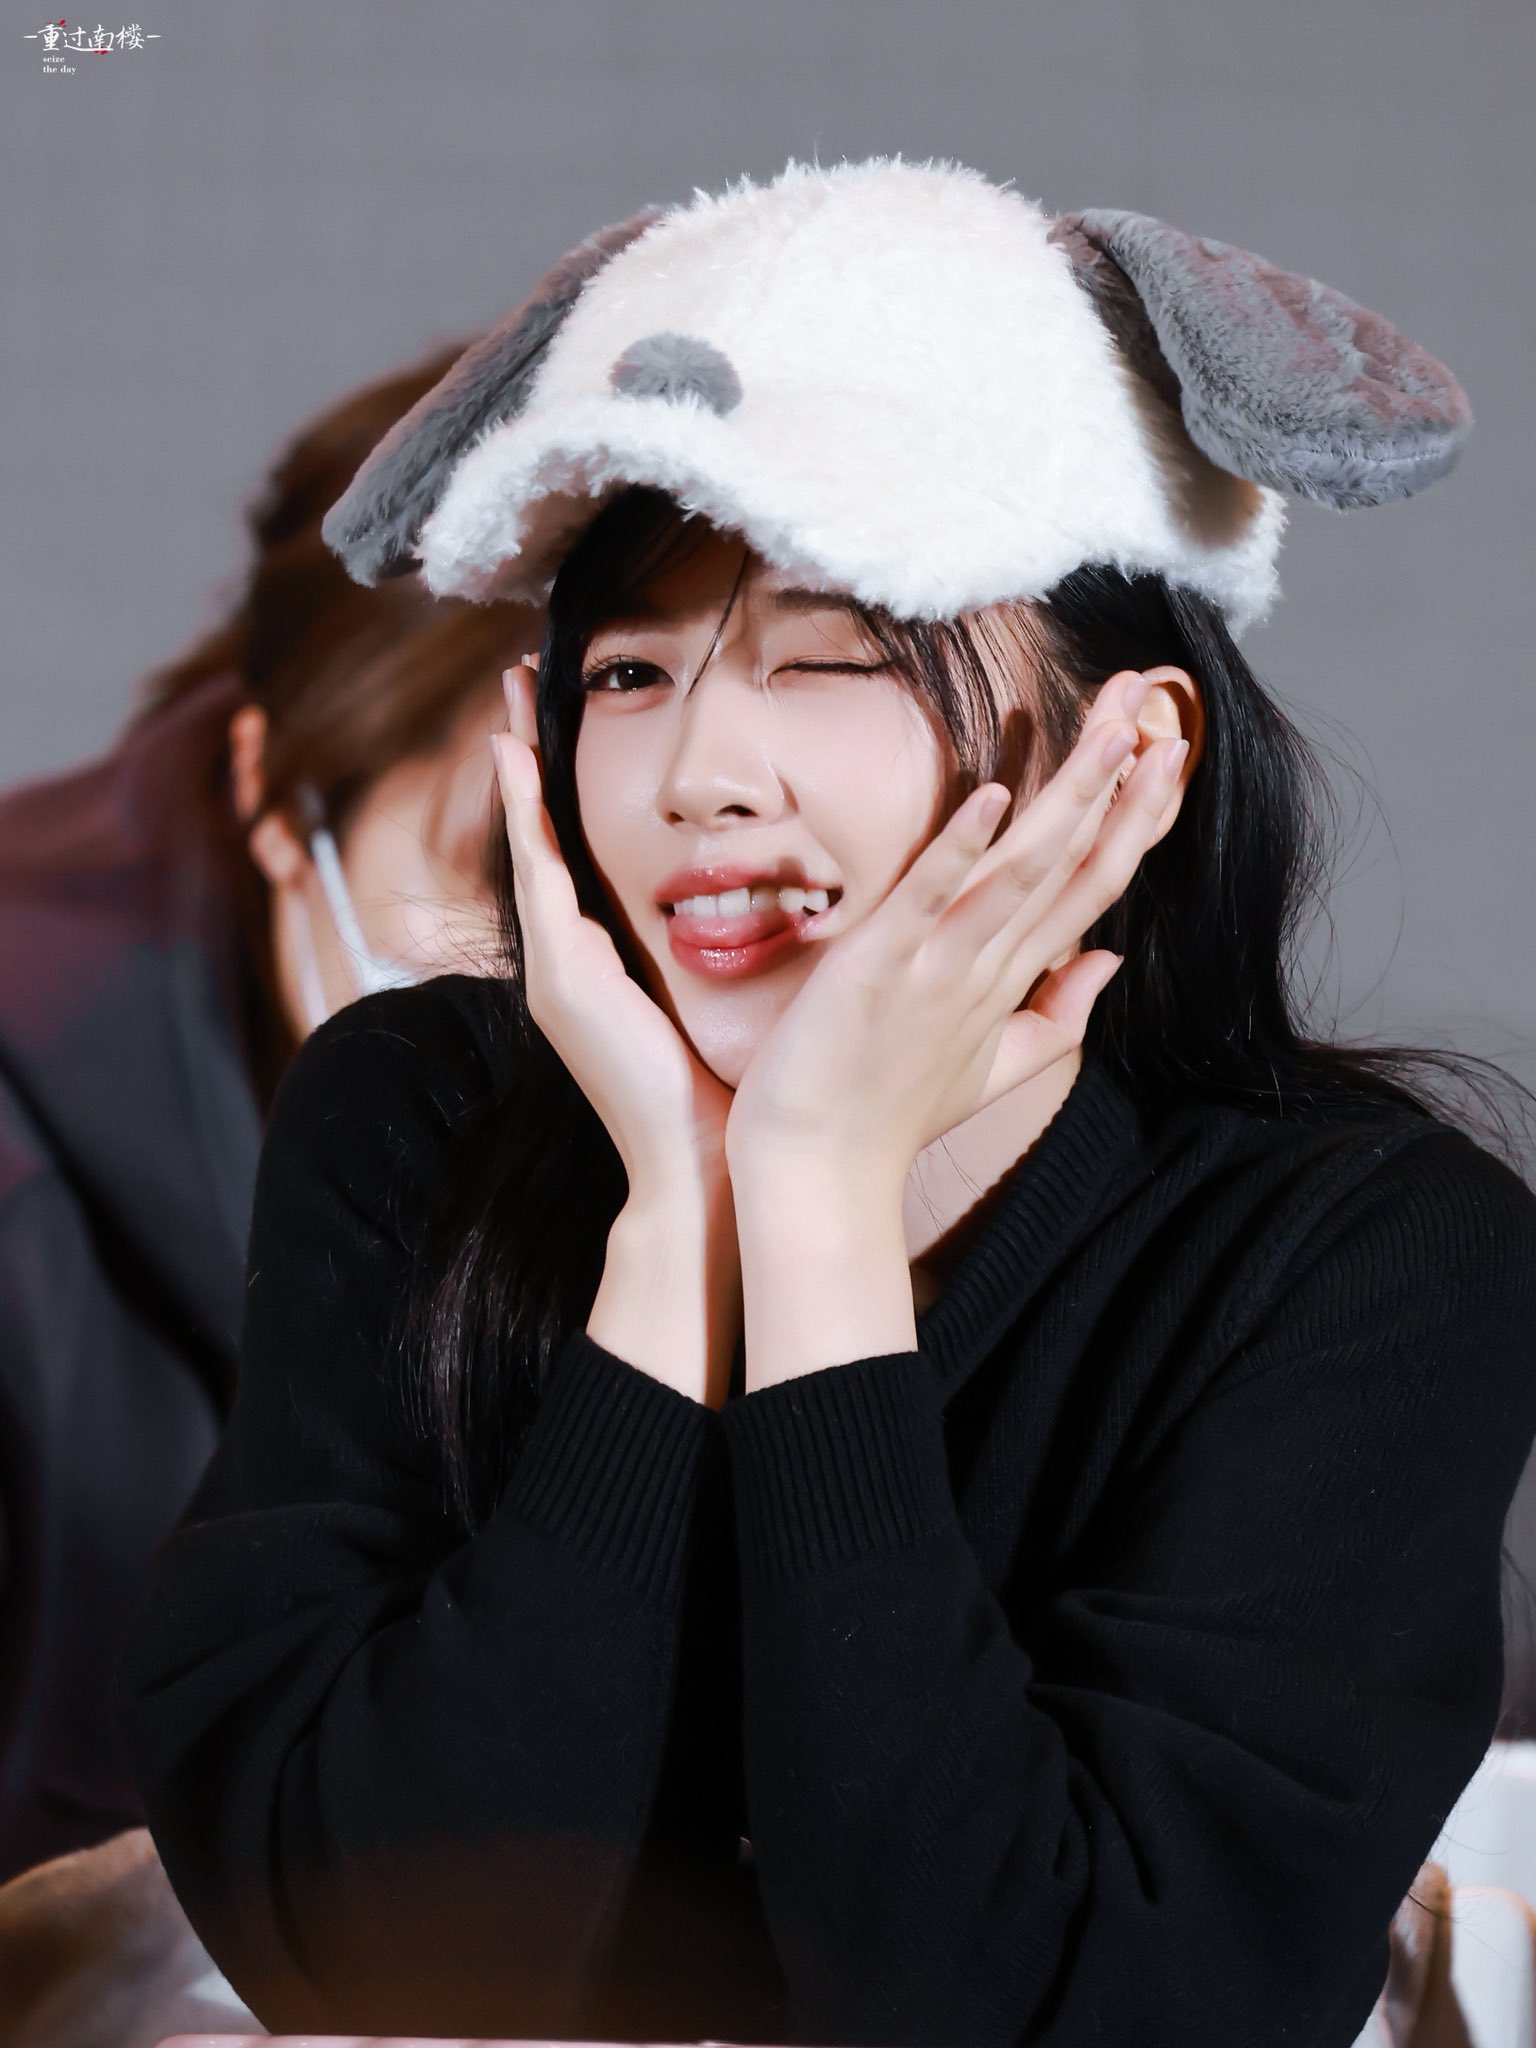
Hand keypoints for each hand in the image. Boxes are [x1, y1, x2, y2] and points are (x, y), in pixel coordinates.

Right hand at [492, 661, 734, 1199]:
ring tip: (510, 698)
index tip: (559, 717)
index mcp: (601, 962)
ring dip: (518, 768)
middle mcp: (564, 960)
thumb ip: (716, 950)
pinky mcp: (562, 979)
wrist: (705, 1166)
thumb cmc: (723, 1092)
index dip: (561, 784)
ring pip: (529, 846)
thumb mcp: (715, 1002)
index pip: (574, 852)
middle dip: (527, 756)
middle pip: (538, 836)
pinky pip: (538, 877)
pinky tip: (518, 758)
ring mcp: (554, 970)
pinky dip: (525, 816)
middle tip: (516, 679)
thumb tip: (769, 897)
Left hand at [723, 669, 1184, 1193]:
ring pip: (1023, 873)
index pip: (1092, 887)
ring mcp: (940, 968)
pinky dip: (963, 851)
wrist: (818, 1172)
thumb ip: (1058, 1016)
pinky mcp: (882, 970)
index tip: (1169, 756)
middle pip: (1073, 867)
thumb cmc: (887, 1115)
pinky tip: (994, 798)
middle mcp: (989, 969)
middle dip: (1121, 788)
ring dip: (1069, 801)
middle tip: (1157, 712)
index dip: (1135, 822)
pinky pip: (929, 901)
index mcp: (1013, 981)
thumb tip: (1109, 961)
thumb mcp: (990, 1068)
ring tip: (1112, 734)